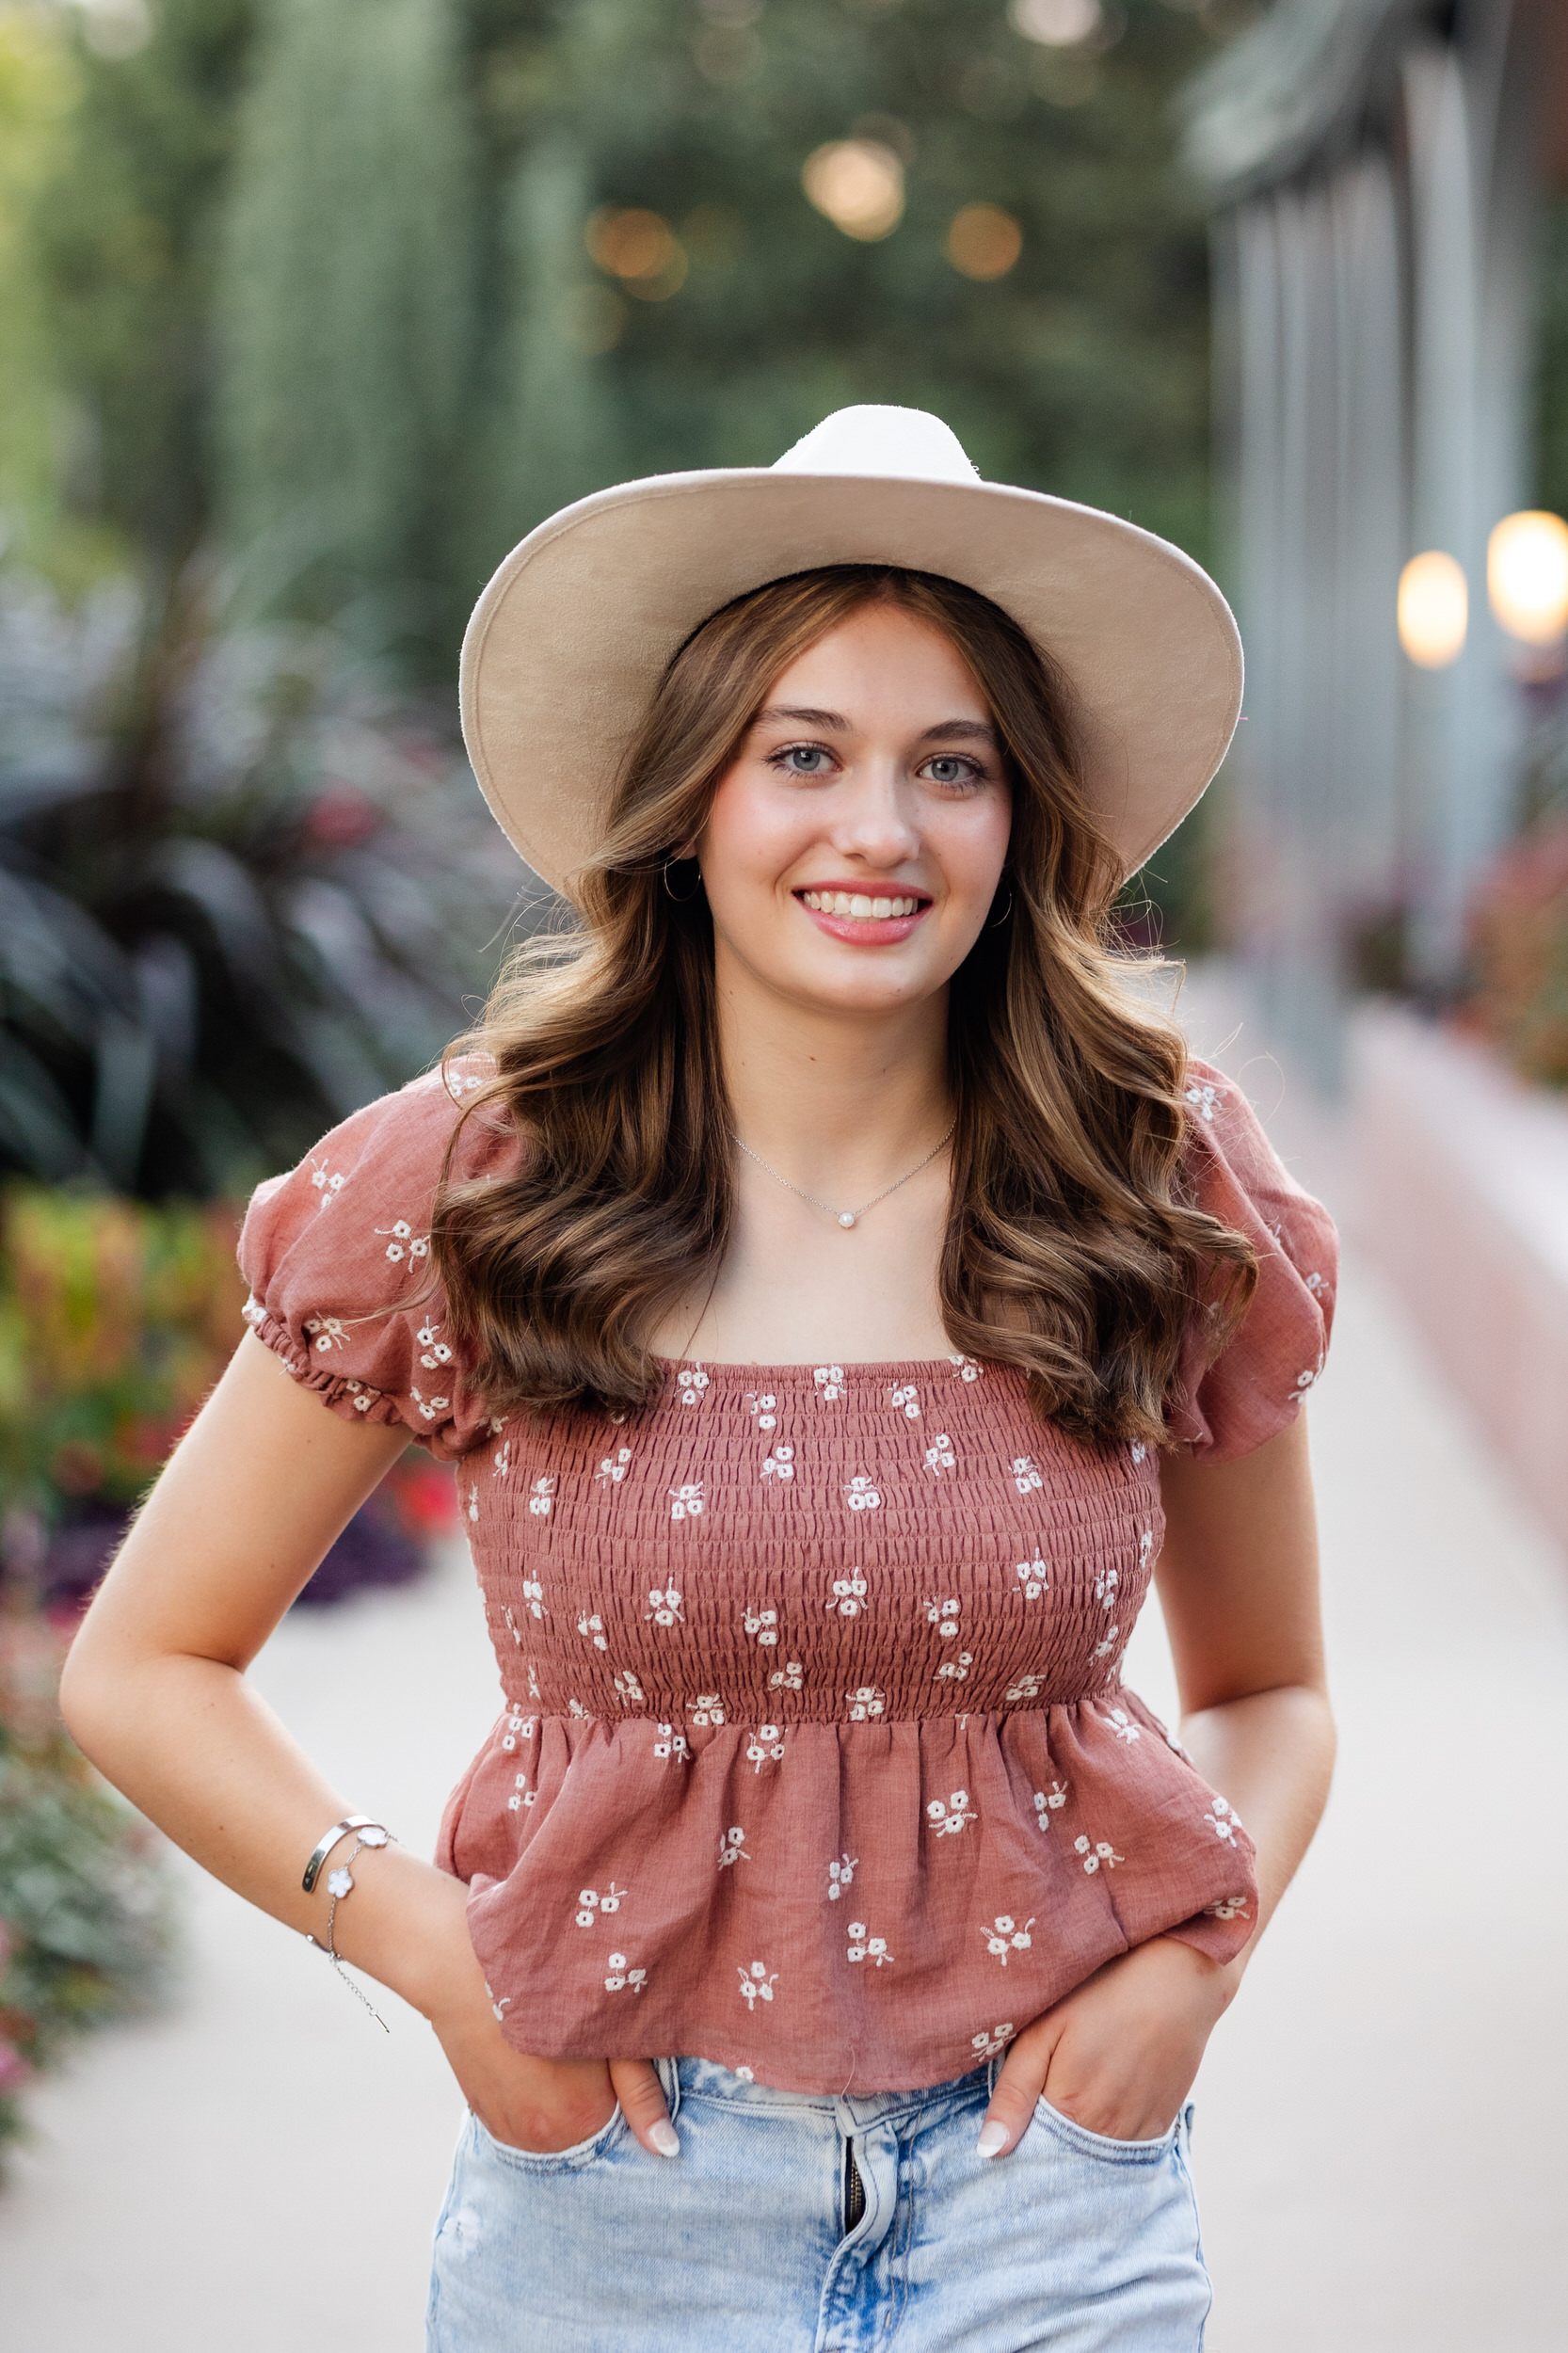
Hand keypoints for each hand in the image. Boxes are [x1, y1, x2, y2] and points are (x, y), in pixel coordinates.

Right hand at [408, 1877, 679, 2158]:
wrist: (463, 1966)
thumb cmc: (546, 1985)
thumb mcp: (609, 2029)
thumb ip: (642, 2092)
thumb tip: (667, 2149)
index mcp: (581, 2120)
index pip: (624, 2123)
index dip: (624, 2084)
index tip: (612, 2049)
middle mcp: (542, 2140)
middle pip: (588, 2127)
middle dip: (593, 2093)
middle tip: (580, 2042)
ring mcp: (507, 2133)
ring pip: (554, 2123)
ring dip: (558, 2097)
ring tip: (550, 2046)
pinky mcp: (482, 2119)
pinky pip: (523, 2117)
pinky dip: (531, 2094)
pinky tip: (528, 2056)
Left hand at [975, 1935, 1233, 2159]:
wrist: (1177, 1978)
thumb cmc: (1102, 1993)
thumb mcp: (1044, 2030)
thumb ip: (1014, 2092)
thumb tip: (988, 2152)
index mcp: (1071, 2112)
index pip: (1032, 2155)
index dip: (1018, 2141)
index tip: (1009, 2123)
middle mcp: (1108, 2135)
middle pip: (1066, 2161)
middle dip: (1047, 2144)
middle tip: (1044, 2097)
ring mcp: (1140, 2132)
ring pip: (1098, 2158)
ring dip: (1080, 2141)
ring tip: (1078, 2092)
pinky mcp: (1163, 2123)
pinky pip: (1128, 2148)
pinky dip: (1110, 2134)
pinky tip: (1105, 2099)